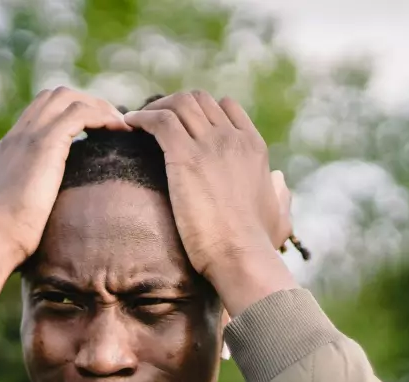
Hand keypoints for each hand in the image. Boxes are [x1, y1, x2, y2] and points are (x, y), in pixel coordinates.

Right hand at [0, 87, 129, 266]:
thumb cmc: (8, 240)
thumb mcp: (17, 213)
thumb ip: (30, 201)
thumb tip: (47, 214)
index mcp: (7, 151)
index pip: (38, 115)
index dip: (68, 117)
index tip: (93, 133)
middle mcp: (15, 137)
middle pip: (53, 97)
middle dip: (86, 103)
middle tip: (111, 124)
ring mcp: (28, 136)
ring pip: (67, 98)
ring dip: (97, 106)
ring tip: (120, 125)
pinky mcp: (44, 143)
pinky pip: (80, 112)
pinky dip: (102, 115)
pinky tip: (118, 129)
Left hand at [123, 92, 294, 296]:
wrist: (241, 255)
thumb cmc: (258, 245)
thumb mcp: (280, 215)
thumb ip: (280, 193)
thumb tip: (278, 179)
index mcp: (253, 146)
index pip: (225, 106)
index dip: (200, 110)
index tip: (180, 125)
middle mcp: (232, 137)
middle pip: (198, 99)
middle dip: (172, 105)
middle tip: (152, 122)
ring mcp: (210, 144)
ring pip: (178, 103)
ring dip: (153, 108)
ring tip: (136, 123)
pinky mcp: (185, 155)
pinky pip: (159, 120)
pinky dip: (141, 118)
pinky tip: (128, 126)